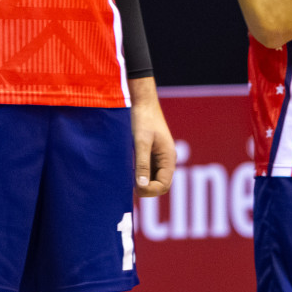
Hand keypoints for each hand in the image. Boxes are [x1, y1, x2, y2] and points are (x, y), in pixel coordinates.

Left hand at [130, 78, 174, 196]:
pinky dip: (137, 174)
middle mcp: (165, 160)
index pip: (164, 185)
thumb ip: (142, 163)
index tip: (133, 188)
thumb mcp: (141, 141)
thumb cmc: (142, 119)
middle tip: (126, 187)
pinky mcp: (149, 152)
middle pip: (159, 184)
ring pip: (151, 177)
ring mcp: (157, 157)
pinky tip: (124, 171)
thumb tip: (141, 185)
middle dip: (145, 189)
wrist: (141, 101)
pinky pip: (145, 169)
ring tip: (123, 180)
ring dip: (140, 182)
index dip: (150, 191)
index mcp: (168, 158)